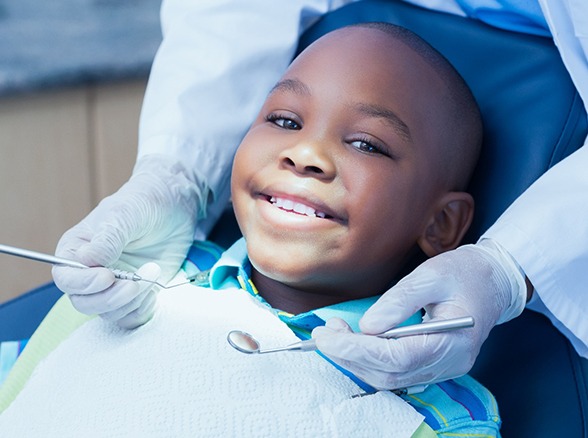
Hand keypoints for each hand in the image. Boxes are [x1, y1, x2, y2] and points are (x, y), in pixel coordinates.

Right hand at [52, 154, 207, 328]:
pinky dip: (141, 310)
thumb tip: (87, 260)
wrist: (173, 207)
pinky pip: (130, 318)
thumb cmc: (143, 204)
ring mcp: (113, 287)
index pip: (66, 278)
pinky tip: (153, 291)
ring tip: (152, 272)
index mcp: (76, 251)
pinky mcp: (135, 296)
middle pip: (84, 303)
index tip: (107, 276)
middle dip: (110, 298)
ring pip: (109, 313)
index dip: (83, 283)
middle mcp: (90, 273)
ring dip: (132, 301)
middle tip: (134, 283)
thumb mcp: (125, 215)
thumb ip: (107, 239)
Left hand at [312, 240, 527, 389]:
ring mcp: (442, 369)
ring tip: (334, 334)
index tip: (327, 335)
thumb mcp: (431, 275)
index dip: (357, 350)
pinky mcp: (433, 365)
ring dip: (355, 360)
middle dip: (350, 356)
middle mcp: (449, 364)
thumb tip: (367, 326)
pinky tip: (352, 343)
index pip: (397, 358)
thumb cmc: (464, 274)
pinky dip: (368, 362)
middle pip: (389, 374)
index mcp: (453, 342)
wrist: (492, 281)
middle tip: (324, 332)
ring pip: (389, 379)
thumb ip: (399, 301)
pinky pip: (395, 373)